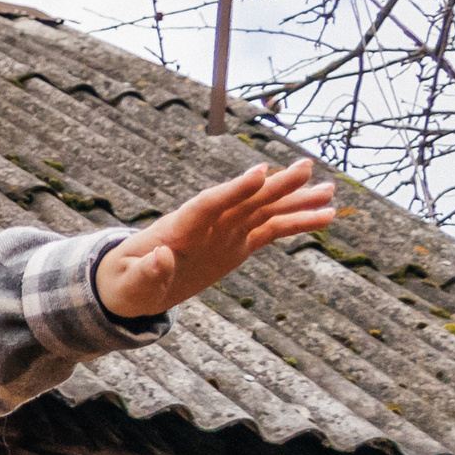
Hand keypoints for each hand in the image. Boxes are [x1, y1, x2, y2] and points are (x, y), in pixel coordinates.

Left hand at [98, 160, 337, 317]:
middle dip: (274, 186)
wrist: (131, 285)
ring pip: (264, 212)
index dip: (233, 189)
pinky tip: (325, 217)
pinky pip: (270, 231)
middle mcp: (206, 224)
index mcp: (177, 228)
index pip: (208, 204)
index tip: (260, 172)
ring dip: (296, 201)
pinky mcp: (236, 245)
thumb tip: (161, 257)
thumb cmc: (124, 284)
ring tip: (330, 193)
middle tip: (307, 168)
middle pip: (243, 200)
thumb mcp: (129, 285)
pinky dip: (296, 224)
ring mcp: (224, 232)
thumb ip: (145, 272)